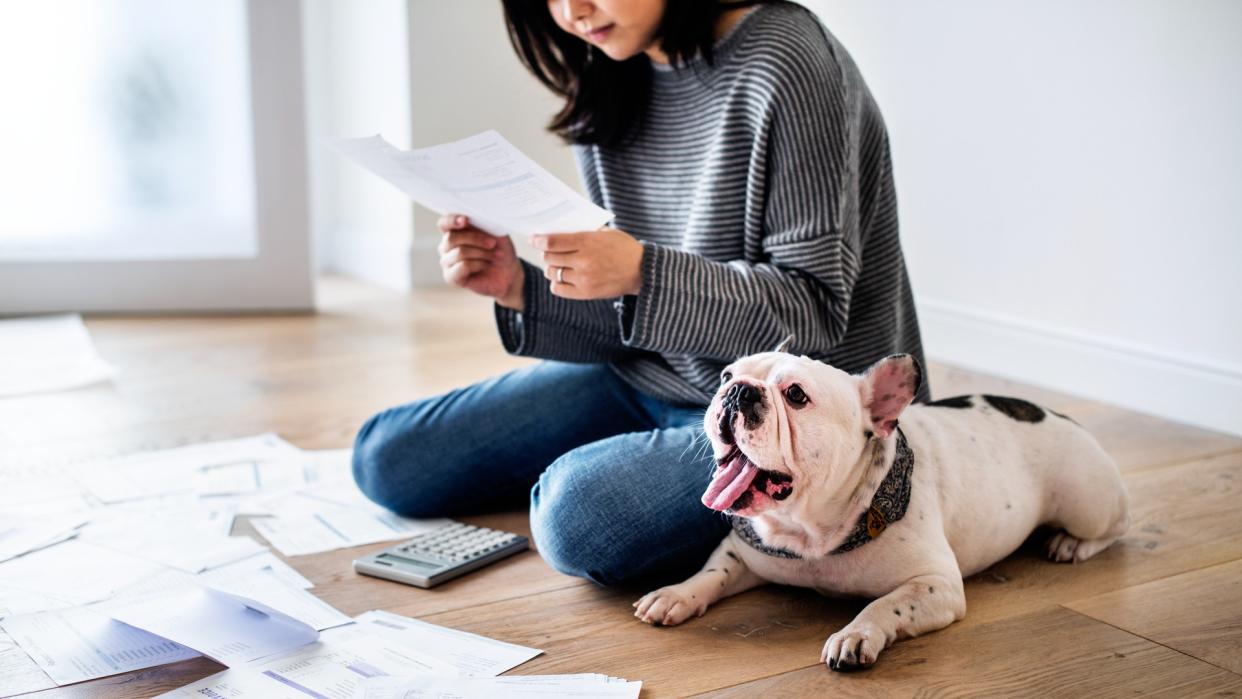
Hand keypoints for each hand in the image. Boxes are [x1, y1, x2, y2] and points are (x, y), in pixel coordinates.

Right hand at [437, 214, 523, 309]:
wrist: (508, 271)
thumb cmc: (499, 249)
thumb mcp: (494, 231)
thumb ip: (481, 222)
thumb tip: (472, 216)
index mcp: (454, 231)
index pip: (443, 223)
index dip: (452, 220)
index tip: (466, 220)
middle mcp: (446, 246)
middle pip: (451, 238)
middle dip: (476, 239)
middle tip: (493, 243)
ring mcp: (447, 262)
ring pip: (460, 252)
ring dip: (482, 253)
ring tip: (496, 255)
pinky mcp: (451, 277)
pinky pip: (463, 266)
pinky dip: (479, 264)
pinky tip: (486, 265)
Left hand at [529, 228, 643, 299]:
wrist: (642, 270)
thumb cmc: (623, 248)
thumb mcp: (606, 232)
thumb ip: (583, 232)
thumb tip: (558, 231)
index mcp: (587, 241)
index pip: (552, 241)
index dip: (538, 240)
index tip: (534, 239)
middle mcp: (583, 260)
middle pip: (549, 257)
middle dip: (547, 253)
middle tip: (550, 251)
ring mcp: (584, 278)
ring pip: (553, 273)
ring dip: (552, 268)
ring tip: (559, 264)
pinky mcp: (586, 292)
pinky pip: (559, 289)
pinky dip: (557, 283)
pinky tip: (564, 278)